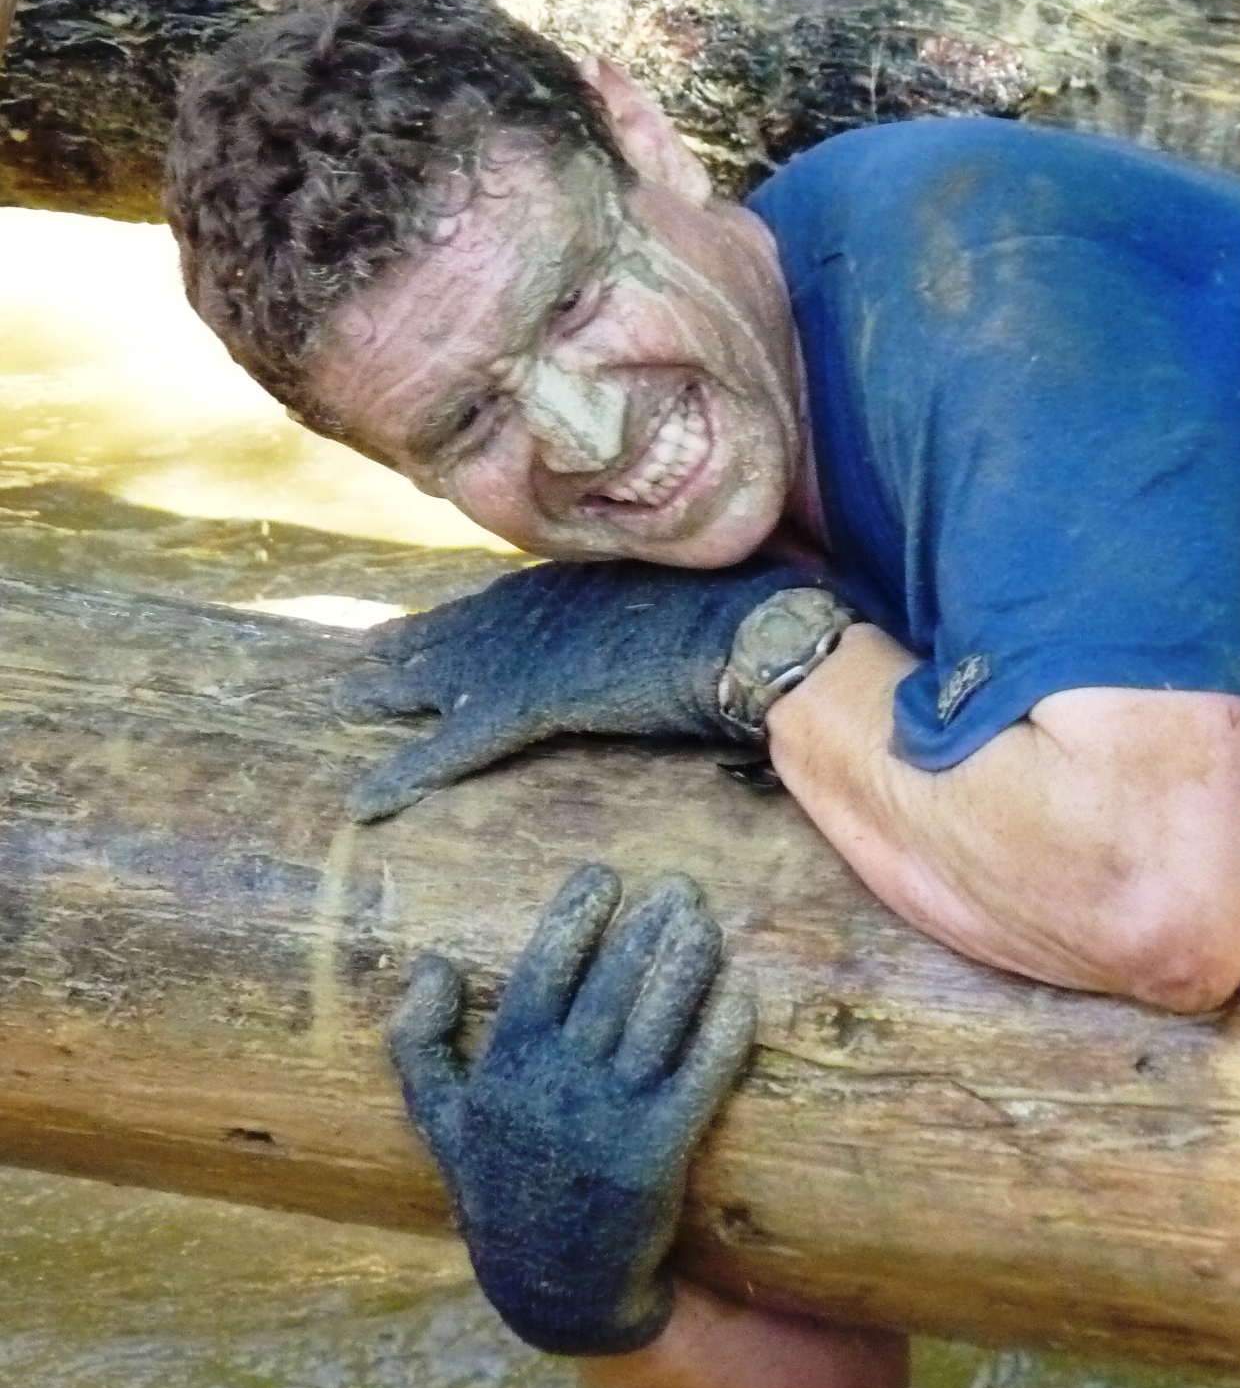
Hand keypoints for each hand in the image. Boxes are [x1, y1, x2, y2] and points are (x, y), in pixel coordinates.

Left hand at [338, 557, 809, 820]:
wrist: (751, 634)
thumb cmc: (750, 617)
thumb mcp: (701, 604)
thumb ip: (680, 613)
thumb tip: (709, 622)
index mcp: (576, 585)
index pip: (501, 605)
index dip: (460, 620)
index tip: (428, 624)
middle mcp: (537, 610)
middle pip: (451, 632)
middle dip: (402, 649)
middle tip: (356, 662)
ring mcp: (528, 653)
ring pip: (435, 679)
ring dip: (385, 697)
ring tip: (339, 709)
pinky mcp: (528, 702)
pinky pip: (452, 746)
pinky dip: (406, 773)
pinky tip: (365, 802)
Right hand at [387, 864, 755, 1354]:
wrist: (553, 1288)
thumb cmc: (499, 1190)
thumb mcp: (440, 1120)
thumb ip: (419, 1043)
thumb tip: (428, 965)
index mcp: (507, 1066)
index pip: (542, 969)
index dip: (574, 915)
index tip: (604, 877)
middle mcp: (558, 1082)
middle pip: (611, 982)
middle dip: (647, 926)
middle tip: (679, 886)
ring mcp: (612, 1116)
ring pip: (657, 1018)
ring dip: (687, 961)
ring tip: (706, 922)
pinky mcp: (661, 1151)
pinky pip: (700, 1075)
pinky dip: (722, 1029)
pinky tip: (740, 992)